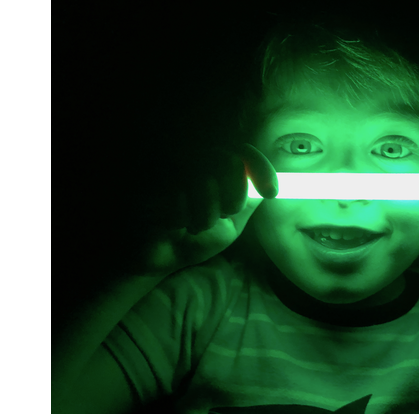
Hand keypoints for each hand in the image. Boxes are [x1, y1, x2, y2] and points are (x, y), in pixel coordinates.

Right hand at [127, 143, 278, 277]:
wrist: (157, 257)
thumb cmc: (194, 237)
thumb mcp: (232, 223)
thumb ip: (248, 201)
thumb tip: (271, 184)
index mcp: (214, 165)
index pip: (243, 151)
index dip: (261, 168)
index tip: (271, 192)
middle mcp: (192, 158)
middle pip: (229, 162)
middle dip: (232, 199)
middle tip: (220, 217)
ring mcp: (167, 166)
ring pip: (204, 182)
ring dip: (204, 217)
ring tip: (191, 226)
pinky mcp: (147, 181)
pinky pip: (176, 196)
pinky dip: (178, 219)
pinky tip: (169, 225)